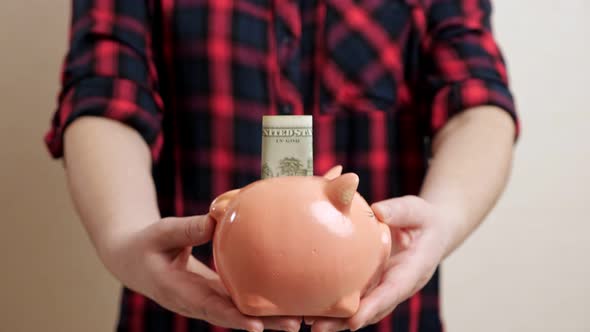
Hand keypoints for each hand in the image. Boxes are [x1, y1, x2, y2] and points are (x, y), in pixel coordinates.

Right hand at [100, 215, 301, 331]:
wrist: (134, 259)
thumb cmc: (146, 244)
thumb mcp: (161, 232)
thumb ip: (187, 228)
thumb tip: (216, 219)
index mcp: (180, 292)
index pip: (210, 309)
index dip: (234, 318)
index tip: (257, 326)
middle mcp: (197, 302)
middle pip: (234, 316)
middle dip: (263, 323)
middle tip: (294, 324)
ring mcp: (207, 299)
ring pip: (240, 311)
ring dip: (268, 316)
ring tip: (299, 317)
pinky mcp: (215, 291)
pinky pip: (239, 299)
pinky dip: (259, 302)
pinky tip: (285, 299)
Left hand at [310, 196, 451, 331]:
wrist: (433, 232)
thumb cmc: (423, 220)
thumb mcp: (416, 211)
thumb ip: (400, 211)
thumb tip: (378, 211)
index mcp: (413, 270)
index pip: (392, 292)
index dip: (373, 308)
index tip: (353, 321)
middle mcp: (399, 285)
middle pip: (373, 309)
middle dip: (347, 321)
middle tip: (319, 329)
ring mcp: (385, 287)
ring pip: (363, 309)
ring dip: (338, 320)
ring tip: (311, 325)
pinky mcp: (374, 284)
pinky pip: (357, 298)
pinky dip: (338, 307)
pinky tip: (313, 308)